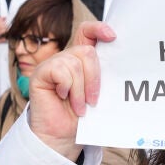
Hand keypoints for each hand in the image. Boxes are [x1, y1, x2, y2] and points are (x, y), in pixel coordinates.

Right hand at [28, 22, 115, 159]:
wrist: (63, 136)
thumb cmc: (83, 117)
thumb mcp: (99, 93)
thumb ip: (105, 75)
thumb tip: (124, 64)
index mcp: (82, 59)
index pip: (88, 32)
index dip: (99, 28)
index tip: (113, 36)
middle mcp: (67, 58)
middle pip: (87, 51)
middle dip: (95, 78)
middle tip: (94, 100)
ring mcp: (52, 64)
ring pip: (75, 64)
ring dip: (81, 90)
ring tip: (80, 107)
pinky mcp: (40, 73)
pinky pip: (61, 71)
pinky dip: (68, 88)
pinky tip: (64, 97)